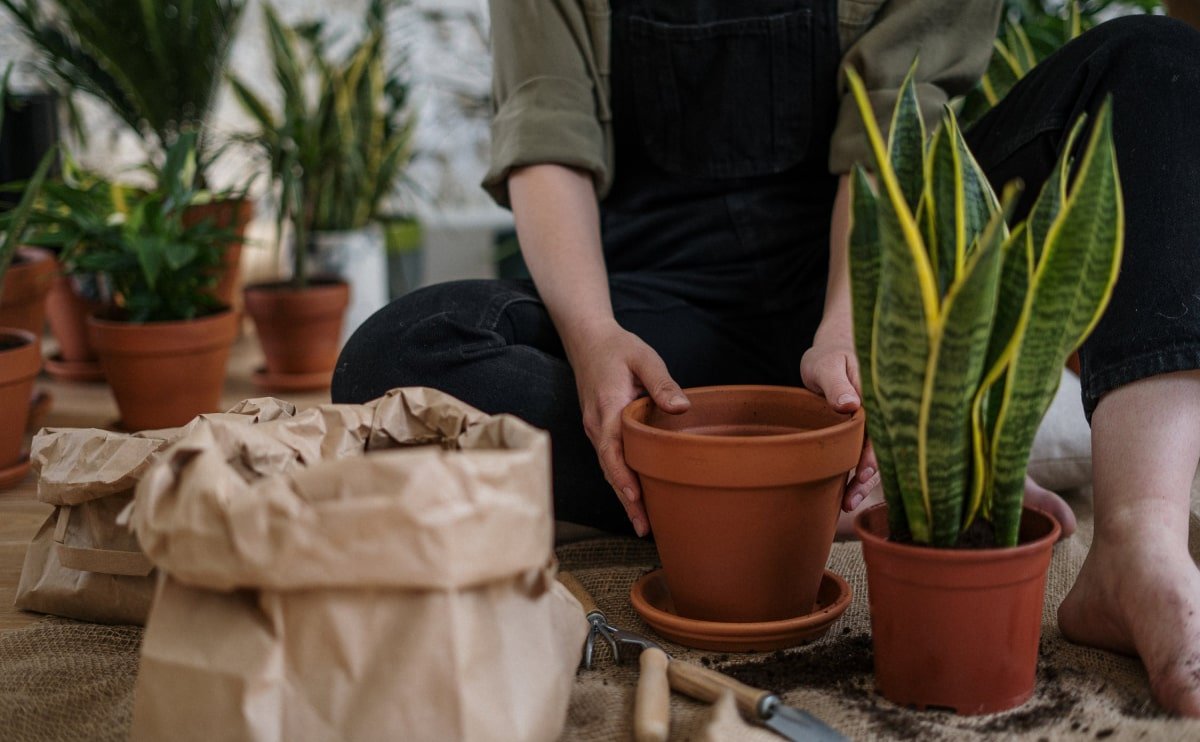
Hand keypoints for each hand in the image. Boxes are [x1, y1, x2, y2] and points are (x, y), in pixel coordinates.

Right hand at [569, 320, 688, 536]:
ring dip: (623, 495)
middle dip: (625, 500)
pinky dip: (620, 480)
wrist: (586, 340)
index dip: (622, 477)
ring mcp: (595, 429)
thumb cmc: (618, 348)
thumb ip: (662, 382)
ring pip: (608, 468)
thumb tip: (681, 408)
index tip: (635, 498)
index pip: (612, 450)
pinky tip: (635, 497)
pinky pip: (609, 460)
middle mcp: (596, 425)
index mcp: (607, 408)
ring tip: (643, 523)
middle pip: (609, 469)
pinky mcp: (600, 430)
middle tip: (645, 528)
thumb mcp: (644, 357)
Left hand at [800, 337, 878, 510]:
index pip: (881, 430)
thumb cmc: (828, 356)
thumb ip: (836, 384)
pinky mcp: (863, 433)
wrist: (830, 353)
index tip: (863, 473)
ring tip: (848, 503)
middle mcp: (880, 414)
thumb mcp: (827, 365)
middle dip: (869, 475)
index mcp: (877, 397)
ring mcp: (873, 425)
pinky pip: (865, 454)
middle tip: (852, 498)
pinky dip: (858, 473)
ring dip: (864, 480)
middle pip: (881, 449)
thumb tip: (850, 404)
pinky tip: (848, 493)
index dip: (874, 454)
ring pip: (875, 456)